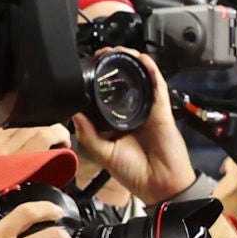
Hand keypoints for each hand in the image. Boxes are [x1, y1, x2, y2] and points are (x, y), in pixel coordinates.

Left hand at [75, 59, 196, 203]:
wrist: (160, 186)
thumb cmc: (135, 174)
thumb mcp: (103, 154)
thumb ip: (88, 134)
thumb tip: (73, 112)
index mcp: (117, 124)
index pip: (106, 97)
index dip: (99, 80)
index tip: (89, 68)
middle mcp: (133, 114)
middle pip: (124, 83)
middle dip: (114, 65)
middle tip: (103, 54)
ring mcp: (148, 111)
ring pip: (141, 80)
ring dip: (131, 62)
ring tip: (120, 51)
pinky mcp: (162, 111)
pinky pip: (158, 86)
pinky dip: (151, 71)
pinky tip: (142, 59)